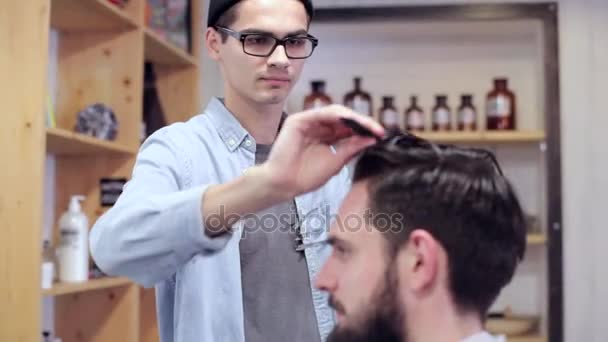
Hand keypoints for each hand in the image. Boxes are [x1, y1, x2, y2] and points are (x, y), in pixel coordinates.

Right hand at [261, 105, 384, 197]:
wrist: (284, 184)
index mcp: (326, 137)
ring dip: (354, 119)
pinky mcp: (299, 120)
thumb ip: (352, 148)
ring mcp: (308, 122)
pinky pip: (322, 113)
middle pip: (345, 119)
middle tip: (379, 130)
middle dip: (363, 123)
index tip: (381, 135)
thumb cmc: (305, 176)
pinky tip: (351, 121)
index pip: (349, 128)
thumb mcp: (336, 161)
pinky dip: (337, 115)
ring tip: (368, 126)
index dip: (365, 130)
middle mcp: (318, 127)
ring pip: (336, 113)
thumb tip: (372, 138)